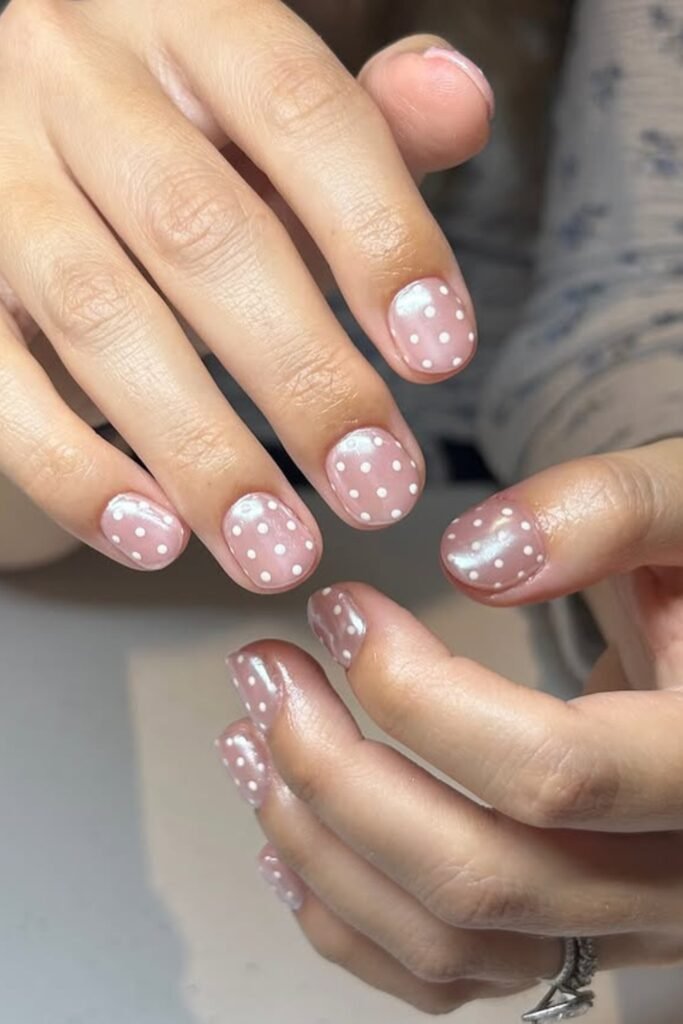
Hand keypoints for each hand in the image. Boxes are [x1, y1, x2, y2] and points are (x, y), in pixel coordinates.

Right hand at [0, 0, 491, 587]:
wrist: (23, 140)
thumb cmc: (175, 134)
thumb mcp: (263, 112)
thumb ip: (362, 121)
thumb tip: (461, 96)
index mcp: (183, 19)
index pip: (299, 110)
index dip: (379, 235)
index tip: (441, 356)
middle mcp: (75, 81)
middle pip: (200, 230)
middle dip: (301, 376)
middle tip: (377, 488)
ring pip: (98, 316)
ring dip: (198, 449)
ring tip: (278, 548)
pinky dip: (72, 469)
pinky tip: (155, 538)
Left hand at [216, 438, 682, 1013]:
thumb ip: (610, 511)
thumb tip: (478, 559)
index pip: (551, 771)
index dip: (417, 695)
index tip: (339, 611)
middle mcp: (676, 873)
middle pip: (482, 874)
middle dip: (337, 773)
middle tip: (265, 676)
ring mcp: (623, 920)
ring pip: (455, 940)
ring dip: (324, 849)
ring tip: (249, 745)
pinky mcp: (573, 933)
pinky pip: (454, 974)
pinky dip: (352, 921)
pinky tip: (288, 846)